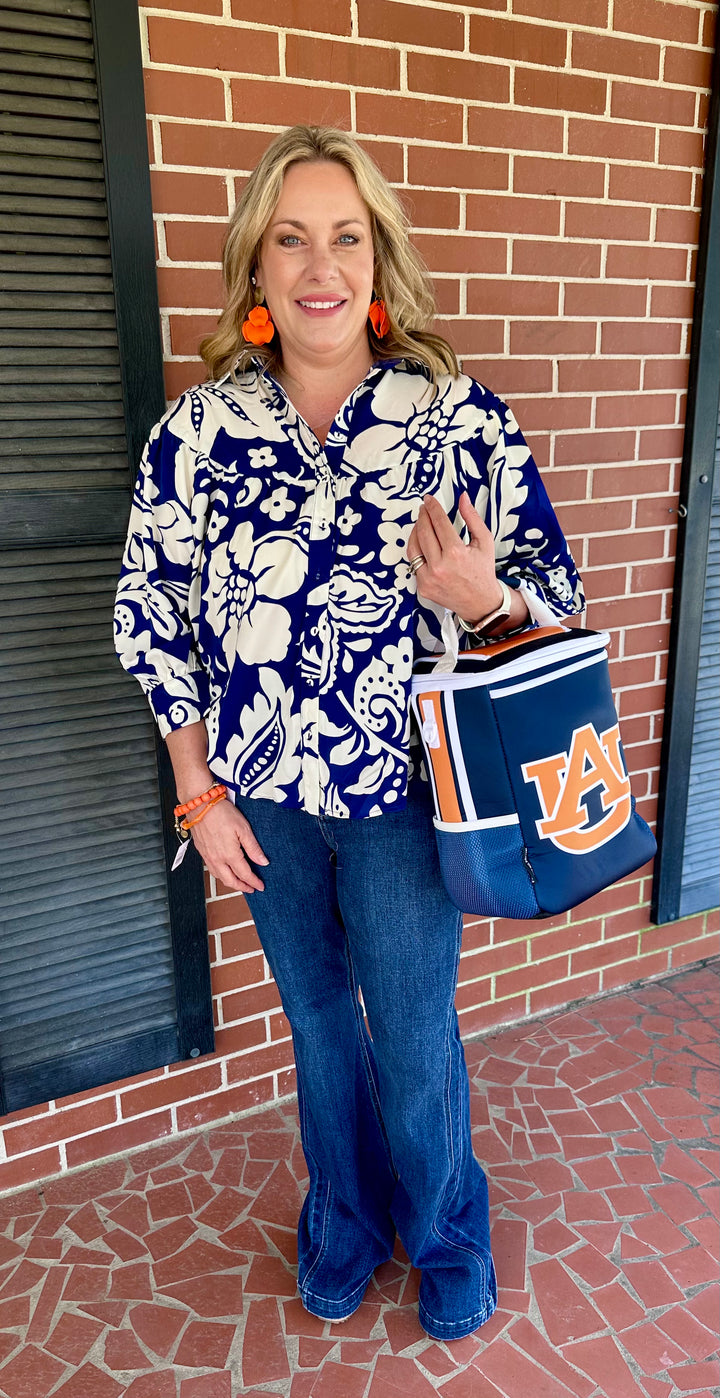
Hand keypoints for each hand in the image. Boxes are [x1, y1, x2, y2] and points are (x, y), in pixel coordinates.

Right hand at [188, 798, 268, 894]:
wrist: (200, 804)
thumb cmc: (222, 813)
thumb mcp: (243, 828)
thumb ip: (253, 848)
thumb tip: (263, 862)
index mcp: (230, 855)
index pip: (244, 874)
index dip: (253, 882)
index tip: (260, 886)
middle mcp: (217, 859)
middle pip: (230, 881)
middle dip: (242, 887)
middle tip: (251, 888)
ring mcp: (207, 856)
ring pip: (219, 877)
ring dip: (230, 882)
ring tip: (239, 882)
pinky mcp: (201, 851)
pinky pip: (211, 869)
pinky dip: (220, 874)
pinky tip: (224, 871)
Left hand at [407, 491, 502, 622]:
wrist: (480, 602)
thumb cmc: (483, 571)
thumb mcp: (484, 541)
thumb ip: (472, 517)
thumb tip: (463, 497)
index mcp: (456, 553)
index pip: (439, 523)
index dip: (433, 508)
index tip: (429, 500)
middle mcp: (440, 566)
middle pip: (423, 532)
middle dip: (422, 516)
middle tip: (423, 508)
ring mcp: (429, 578)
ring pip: (413, 547)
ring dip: (415, 531)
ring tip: (420, 523)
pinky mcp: (423, 587)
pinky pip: (414, 564)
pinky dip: (417, 551)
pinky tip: (422, 543)